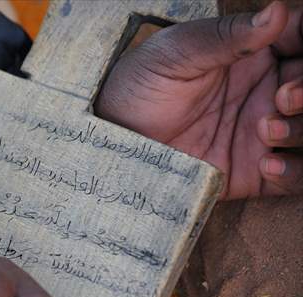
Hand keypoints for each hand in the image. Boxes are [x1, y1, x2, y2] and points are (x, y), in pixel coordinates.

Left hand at [95, 1, 302, 198]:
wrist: (115, 140)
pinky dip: (297, 172)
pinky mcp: (254, 172)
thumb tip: (277, 11)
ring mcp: (264, 133)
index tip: (296, 52)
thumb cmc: (140, 86)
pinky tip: (267, 164)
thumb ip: (225, 36)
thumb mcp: (176, 53)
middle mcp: (268, 92)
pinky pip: (298, 178)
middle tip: (282, 96)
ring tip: (265, 129)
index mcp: (255, 54)